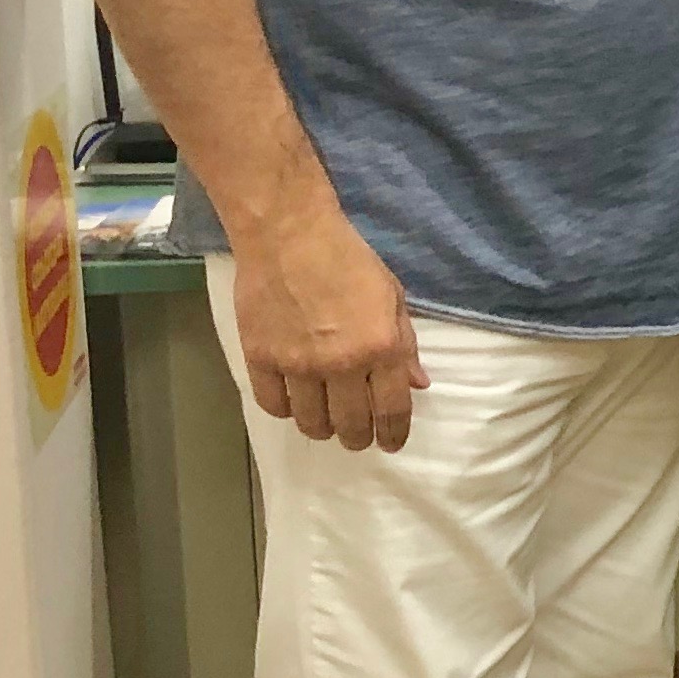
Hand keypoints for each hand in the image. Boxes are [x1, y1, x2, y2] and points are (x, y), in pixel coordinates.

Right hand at [232, 204, 427, 449]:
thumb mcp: (392, 297)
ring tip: (327, 422)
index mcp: (381, 348)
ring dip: (323, 428)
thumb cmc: (348, 260)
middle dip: (358, 437)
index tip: (391, 443)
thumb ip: (405, 345)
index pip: (392, 410)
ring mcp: (298, 364)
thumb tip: (417, 385)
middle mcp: (341, 364)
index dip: (394, 434)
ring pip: (311, 422)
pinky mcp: (261, 358)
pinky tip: (294, 403)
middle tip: (358, 436)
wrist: (289, 234)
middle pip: (351, 424)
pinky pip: (274, 404)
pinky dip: (286, 411)